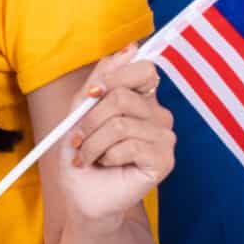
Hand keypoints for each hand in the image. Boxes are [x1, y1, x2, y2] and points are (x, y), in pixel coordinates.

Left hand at [54, 46, 174, 224]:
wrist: (82, 195)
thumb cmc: (82, 153)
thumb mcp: (81, 110)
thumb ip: (102, 78)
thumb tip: (130, 47)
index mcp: (142, 98)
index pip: (144, 69)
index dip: (115, 77)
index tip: (93, 94)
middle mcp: (158, 114)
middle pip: (124, 96)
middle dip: (91, 118)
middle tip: (79, 137)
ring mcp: (164, 137)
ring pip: (121, 123)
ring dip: (93, 142)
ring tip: (87, 156)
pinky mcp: (164, 160)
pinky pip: (130, 145)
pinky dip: (106, 156)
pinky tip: (106, 165)